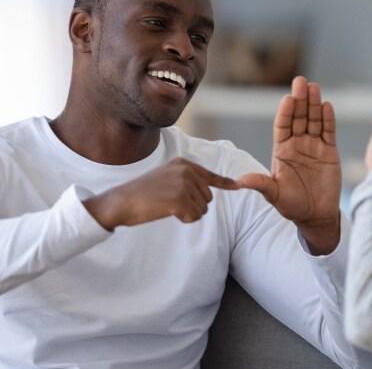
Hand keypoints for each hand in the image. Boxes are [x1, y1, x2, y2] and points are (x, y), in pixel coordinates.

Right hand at [83, 157, 239, 229]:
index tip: (238, 185)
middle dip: (194, 205)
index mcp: (183, 163)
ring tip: (167, 207)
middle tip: (171, 204)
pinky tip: (169, 214)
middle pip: (207, 197)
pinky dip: (185, 219)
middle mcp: (186, 170)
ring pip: (202, 208)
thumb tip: (208, 191)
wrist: (121, 202)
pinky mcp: (180, 199)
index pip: (210, 175)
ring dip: (189, 213)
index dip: (225, 182)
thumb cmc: (142, 194)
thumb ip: (186, 180)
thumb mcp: (165, 178)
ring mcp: (184, 184)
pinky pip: (195, 216)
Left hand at [237, 76, 340, 254]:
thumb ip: (261, 184)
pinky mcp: (330, 151)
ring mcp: (314, 146)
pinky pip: (329, 131)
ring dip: (314, 104)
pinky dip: (328, 119)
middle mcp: (297, 144)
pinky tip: (326, 106)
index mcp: (281, 150)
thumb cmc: (292, 206)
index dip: (285, 112)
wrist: (315, 216)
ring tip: (314, 87)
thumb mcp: (274, 195)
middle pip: (298, 117)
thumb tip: (240, 181)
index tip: (287, 99)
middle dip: (300, 100)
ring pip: (314, 120)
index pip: (282, 126)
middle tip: (300, 81)